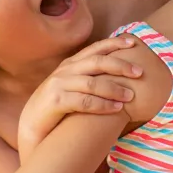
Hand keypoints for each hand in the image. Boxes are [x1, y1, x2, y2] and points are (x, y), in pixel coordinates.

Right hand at [18, 37, 141, 148]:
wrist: (32, 128)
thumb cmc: (59, 109)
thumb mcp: (73, 88)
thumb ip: (89, 79)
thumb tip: (118, 76)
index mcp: (70, 64)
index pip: (95, 49)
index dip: (114, 44)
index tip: (133, 44)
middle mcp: (64, 71)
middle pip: (96, 62)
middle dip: (120, 65)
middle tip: (139, 72)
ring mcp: (58, 85)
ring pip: (92, 83)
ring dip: (114, 88)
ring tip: (130, 96)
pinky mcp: (55, 102)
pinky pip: (84, 101)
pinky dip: (102, 104)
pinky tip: (116, 108)